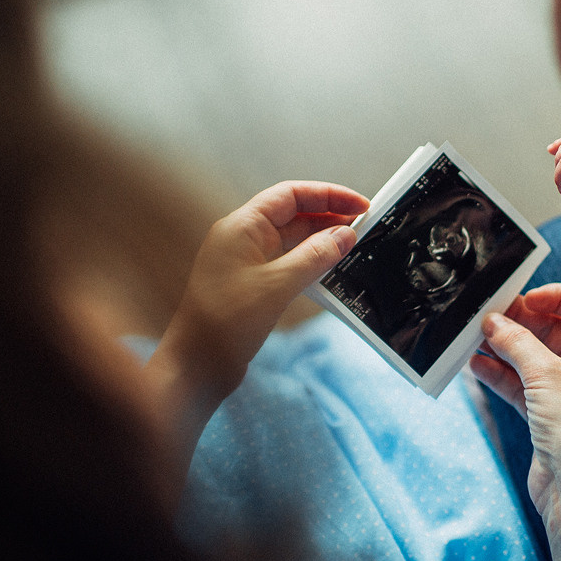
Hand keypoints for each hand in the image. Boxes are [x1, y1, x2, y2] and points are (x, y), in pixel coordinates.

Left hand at [156, 181, 368, 399]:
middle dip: (329, 217)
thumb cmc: (224, 323)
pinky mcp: (253, 285)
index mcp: (242, 227)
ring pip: (292, 240)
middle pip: (293, 215)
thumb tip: (345, 235)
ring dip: (322, 241)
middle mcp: (243, 239)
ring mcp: (247, 262)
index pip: (291, 195)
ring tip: (353, 247)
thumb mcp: (277, 286)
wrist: (196, 365)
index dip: (328, 195)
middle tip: (364, 227)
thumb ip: (314, 257)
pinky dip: (311, 263)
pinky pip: (288, 263)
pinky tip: (331, 270)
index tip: (360, 206)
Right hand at [470, 283, 560, 518]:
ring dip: (504, 347)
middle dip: (520, 322)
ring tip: (474, 338)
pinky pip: (519, 386)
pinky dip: (499, 375)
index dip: (558, 296)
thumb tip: (494, 321)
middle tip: (488, 316)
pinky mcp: (544, 416)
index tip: (526, 297)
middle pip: (552, 331)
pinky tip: (475, 367)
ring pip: (531, 359)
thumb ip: (517, 343)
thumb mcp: (546, 375)